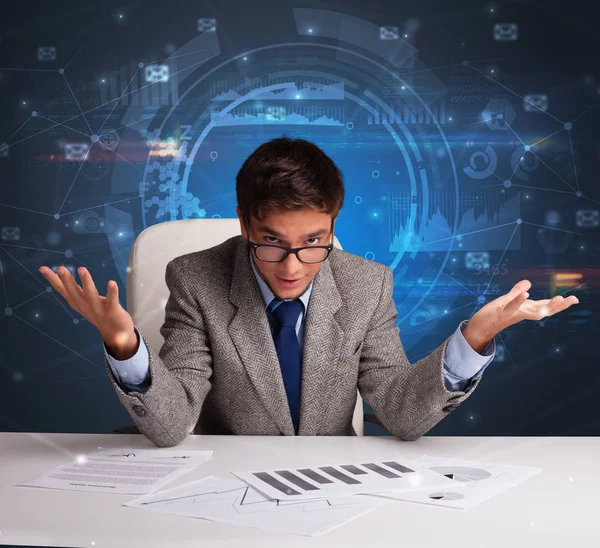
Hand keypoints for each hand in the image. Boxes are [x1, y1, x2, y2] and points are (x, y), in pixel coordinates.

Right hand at [38, 265, 137, 357]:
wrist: (115, 333)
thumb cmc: (98, 313)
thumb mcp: (82, 301)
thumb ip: (73, 288)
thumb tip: (58, 270)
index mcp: (77, 302)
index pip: (63, 289)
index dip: (52, 279)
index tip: (42, 268)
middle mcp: (85, 305)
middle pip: (74, 291)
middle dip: (67, 280)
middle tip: (60, 268)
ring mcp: (98, 309)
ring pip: (90, 294)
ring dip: (86, 282)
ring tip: (81, 269)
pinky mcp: (112, 311)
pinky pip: (112, 300)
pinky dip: (112, 292)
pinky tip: (112, 283)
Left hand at [462, 279, 579, 351]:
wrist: (480, 326)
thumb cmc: (494, 313)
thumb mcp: (507, 299)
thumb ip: (517, 291)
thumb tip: (528, 283)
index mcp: (526, 309)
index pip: (545, 306)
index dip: (560, 303)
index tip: (575, 299)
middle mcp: (523, 313)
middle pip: (544, 310)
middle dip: (559, 306)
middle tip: (573, 300)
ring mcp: (514, 314)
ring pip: (533, 312)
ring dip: (546, 306)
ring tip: (558, 298)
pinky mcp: (502, 313)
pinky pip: (512, 307)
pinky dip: (519, 300)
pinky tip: (526, 293)